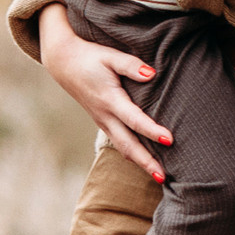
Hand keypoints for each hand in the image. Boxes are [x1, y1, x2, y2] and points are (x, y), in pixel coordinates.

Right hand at [35, 3, 172, 182]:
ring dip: (140, 162)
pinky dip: (132, 154)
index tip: (170, 140)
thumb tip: (151, 73)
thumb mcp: (110, 56)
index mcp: (109, 99)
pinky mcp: (102, 121)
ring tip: (158, 177)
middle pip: (127, 144)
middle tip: (164, 178)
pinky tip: (143, 161)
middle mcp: (105, 115)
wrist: (63, 62)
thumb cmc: (90, 57)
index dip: (152, 131)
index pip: (134, 119)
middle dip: (146, 162)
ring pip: (122, 147)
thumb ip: (131, 65)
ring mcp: (102, 121)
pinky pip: (118, 142)